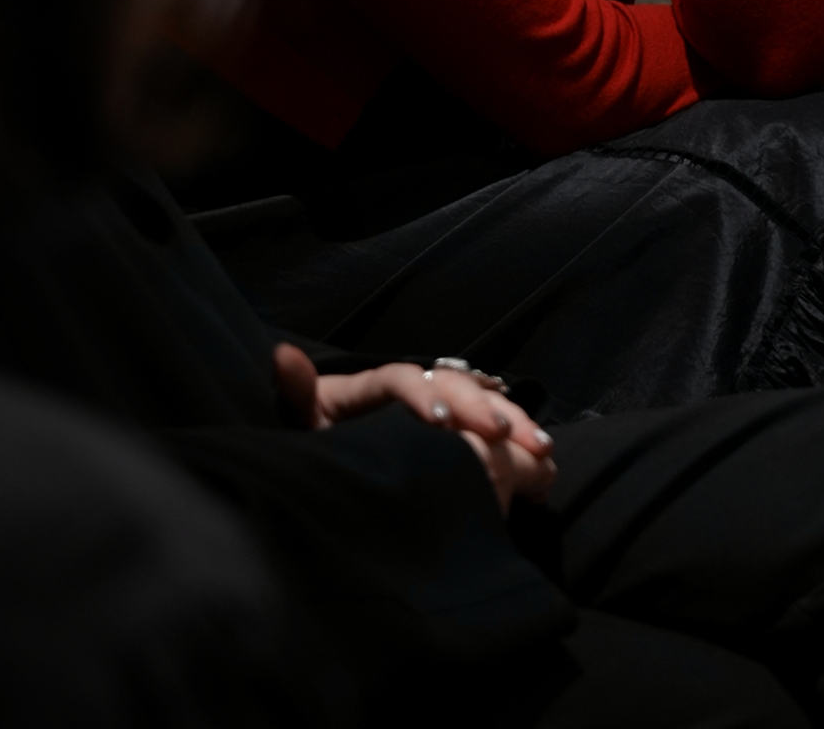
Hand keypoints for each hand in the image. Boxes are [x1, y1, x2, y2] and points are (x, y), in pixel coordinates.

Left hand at [274, 344, 556, 514]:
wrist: (328, 468)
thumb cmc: (314, 445)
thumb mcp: (301, 424)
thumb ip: (297, 393)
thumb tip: (281, 355)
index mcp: (372, 387)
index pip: (402, 379)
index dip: (423, 395)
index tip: (440, 425)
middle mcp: (411, 389)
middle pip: (451, 384)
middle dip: (480, 407)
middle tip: (502, 434)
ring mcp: (437, 406)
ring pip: (480, 400)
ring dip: (512, 420)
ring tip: (540, 448)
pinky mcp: (454, 433)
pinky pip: (491, 424)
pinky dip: (519, 437)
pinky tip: (542, 456)